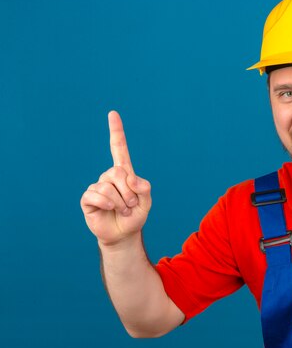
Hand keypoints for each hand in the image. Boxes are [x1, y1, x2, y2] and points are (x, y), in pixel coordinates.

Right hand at [80, 111, 151, 247]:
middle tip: (132, 204)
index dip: (116, 132)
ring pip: (108, 186)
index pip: (119, 148)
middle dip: (129, 192)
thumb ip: (144, 188)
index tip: (113, 114)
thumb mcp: (147, 202)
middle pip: (118, 172)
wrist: (123, 234)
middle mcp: (109, 176)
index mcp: (124, 173)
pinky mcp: (88, 198)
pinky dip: (107, 204)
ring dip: (121, 202)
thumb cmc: (135, 216)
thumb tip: (130, 177)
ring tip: (122, 210)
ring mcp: (97, 186)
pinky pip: (96, 195)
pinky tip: (110, 210)